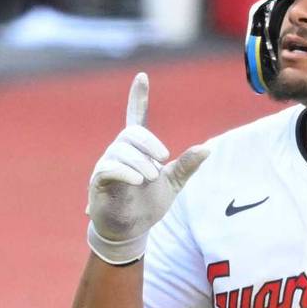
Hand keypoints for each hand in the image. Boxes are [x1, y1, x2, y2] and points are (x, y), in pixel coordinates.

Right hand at [86, 72, 209, 263]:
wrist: (132, 230)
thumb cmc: (148, 205)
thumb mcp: (173, 184)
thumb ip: (187, 166)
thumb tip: (208, 148)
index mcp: (137, 150)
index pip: (136, 118)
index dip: (138, 98)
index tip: (142, 77)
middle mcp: (119, 152)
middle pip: (131, 133)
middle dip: (148, 143)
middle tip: (162, 160)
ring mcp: (107, 165)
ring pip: (121, 150)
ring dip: (140, 162)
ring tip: (151, 178)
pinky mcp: (98, 181)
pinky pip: (109, 168)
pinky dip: (125, 171)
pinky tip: (138, 180)